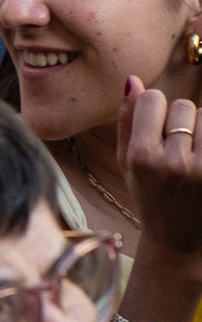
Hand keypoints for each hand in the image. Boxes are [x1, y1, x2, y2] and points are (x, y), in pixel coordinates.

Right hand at [117, 76, 201, 271]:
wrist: (180, 241)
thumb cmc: (150, 197)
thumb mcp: (126, 162)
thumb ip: (126, 120)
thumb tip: (134, 80)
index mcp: (142, 157)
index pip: (154, 99)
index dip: (154, 110)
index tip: (154, 129)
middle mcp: (174, 164)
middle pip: (185, 106)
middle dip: (181, 121)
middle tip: (177, 147)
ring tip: (195, 154)